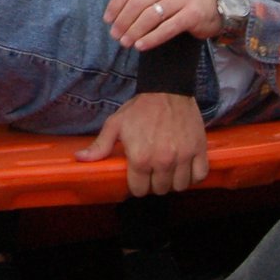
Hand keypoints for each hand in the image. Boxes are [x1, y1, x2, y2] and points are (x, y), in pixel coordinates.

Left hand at [76, 92, 208, 195]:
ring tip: (169, 170)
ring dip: (173, 181)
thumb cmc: (140, 108)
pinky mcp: (199, 150)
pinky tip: (185, 167)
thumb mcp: (115, 124)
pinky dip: (193, 176)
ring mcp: (183, 156)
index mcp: (140, 158)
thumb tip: (80, 159)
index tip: (139, 176)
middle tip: (153, 170)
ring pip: (180, 186)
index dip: (137, 184)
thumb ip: (100, 146)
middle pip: (159, 190)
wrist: (167, 89)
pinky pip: (199, 176)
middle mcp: (162, 160)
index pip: (139, 190)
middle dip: (154, 183)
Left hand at [103, 0, 221, 50]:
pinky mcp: (192, 14)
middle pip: (138, 2)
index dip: (116, 5)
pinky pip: (167, 28)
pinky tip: (141, 46)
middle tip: (116, 36)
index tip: (107, 20)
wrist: (219, 7)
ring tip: (126, 43)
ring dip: (134, 31)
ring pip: (150, 16)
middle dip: (123, 21)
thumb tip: (117, 14)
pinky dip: (151, 38)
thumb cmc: (186, 1)